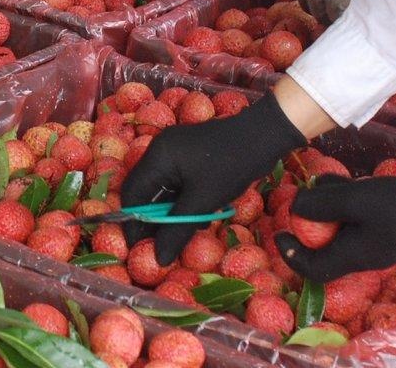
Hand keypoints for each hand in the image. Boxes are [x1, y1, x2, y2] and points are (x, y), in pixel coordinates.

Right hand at [119, 95, 307, 263]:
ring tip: (185, 234)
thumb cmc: (230, 165)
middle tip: (162, 246)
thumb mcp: (203, 201)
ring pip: (164, 191)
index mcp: (157, 157)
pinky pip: (179, 184)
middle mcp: (161, 152)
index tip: (140, 249)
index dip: (133, 223)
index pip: (132, 194)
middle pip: (146, 192)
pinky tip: (201, 217)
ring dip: (172, 213)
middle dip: (154, 221)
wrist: (264, 135)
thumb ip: (177, 230)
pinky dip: (185, 202)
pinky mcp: (191, 157)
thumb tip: (159, 259)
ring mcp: (176, 153)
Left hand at [276, 169, 395, 280]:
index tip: (279, 233)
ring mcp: (378, 242)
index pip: (315, 269)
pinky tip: (344, 180)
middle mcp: (365, 256)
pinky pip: (357, 220)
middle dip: (310, 225)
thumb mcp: (355, 200)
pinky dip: (346, 203)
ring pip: (341, 229)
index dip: (292, 255)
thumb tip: (295, 208)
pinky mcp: (389, 228)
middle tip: (300, 200)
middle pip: (326, 248)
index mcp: (355, 258)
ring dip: (328, 208)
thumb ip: (322, 205)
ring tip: (321, 182)